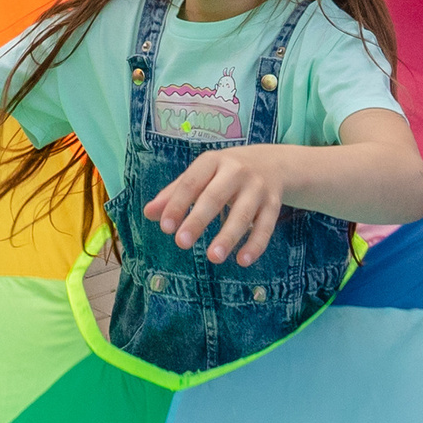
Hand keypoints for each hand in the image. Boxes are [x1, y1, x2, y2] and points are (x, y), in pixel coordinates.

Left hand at [142, 144, 291, 266]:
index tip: (165, 227)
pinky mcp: (273, 204)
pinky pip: (266, 227)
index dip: (177, 204)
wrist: (274, 163)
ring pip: (243, 215)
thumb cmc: (226, 173)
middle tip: (181, 243)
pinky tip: (243, 260)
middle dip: (198, 220)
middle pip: (215, 197)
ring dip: (228, 237)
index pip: (191, 183)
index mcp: (212, 162)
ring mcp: (257, 188)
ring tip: (212, 258)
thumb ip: (175, 193)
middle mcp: (236, 172)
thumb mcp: (201, 175)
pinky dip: (256, 244)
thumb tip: (149, 213)